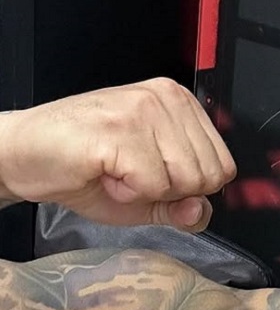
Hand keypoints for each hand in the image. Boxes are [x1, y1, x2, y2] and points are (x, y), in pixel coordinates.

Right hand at [0, 78, 235, 231]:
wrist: (26, 155)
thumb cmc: (86, 168)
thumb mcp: (149, 196)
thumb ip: (183, 206)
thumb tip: (202, 211)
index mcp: (182, 105)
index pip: (223, 166)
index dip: (188, 188)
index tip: (153, 175)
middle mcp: (167, 98)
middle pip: (208, 176)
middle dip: (169, 191)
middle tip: (131, 173)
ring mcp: (145, 110)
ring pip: (184, 181)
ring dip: (146, 191)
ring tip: (116, 170)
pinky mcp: (123, 130)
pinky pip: (153, 185)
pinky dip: (126, 193)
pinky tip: (104, 171)